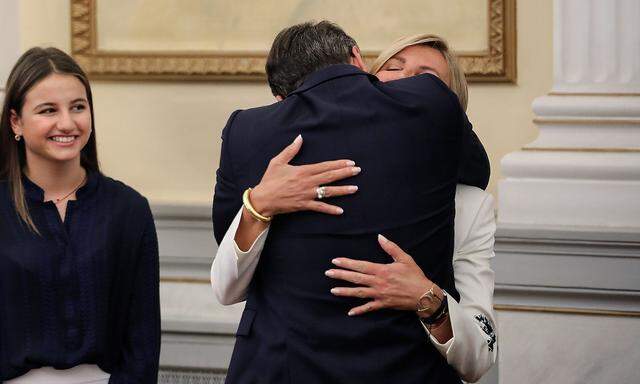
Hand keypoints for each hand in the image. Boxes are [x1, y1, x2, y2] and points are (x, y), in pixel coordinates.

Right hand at [250, 135, 360, 216]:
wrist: (262, 199)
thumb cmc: (269, 180)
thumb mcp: (278, 161)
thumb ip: (290, 150)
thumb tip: (300, 138)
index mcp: (302, 170)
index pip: (324, 166)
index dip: (338, 164)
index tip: (350, 162)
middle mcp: (307, 182)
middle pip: (330, 177)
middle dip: (345, 173)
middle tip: (357, 171)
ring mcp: (306, 194)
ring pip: (328, 192)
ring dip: (342, 190)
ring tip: (355, 188)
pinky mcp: (303, 205)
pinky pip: (319, 207)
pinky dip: (330, 209)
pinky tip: (340, 210)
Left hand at [326, 234, 440, 315]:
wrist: (424, 295)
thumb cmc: (415, 275)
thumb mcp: (404, 258)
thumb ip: (391, 247)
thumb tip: (380, 237)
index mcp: (382, 270)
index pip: (360, 266)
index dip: (347, 263)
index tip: (335, 261)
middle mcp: (378, 283)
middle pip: (356, 278)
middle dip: (341, 275)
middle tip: (328, 273)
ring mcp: (380, 294)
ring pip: (359, 293)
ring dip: (345, 291)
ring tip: (333, 290)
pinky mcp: (383, 304)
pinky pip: (369, 308)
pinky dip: (360, 310)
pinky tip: (350, 312)